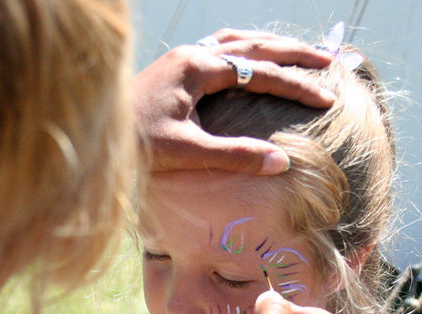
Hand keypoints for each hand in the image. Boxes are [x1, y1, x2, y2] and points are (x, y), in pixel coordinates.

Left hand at [133, 29, 334, 174]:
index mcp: (197, 68)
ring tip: (297, 55)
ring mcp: (181, 60)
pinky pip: (219, 52)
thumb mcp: (186, 152)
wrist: (92, 136)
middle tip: (328, 59)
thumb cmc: (134, 144)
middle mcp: (192, 55)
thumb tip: (280, 162)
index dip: (296, 86)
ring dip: (269, 47)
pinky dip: (243, 54)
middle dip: (293, 53)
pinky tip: (249, 64)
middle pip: (254, 45)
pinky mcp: (174, 71)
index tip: (327, 97)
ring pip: (236, 43)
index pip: (260, 72)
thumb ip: (235, 154)